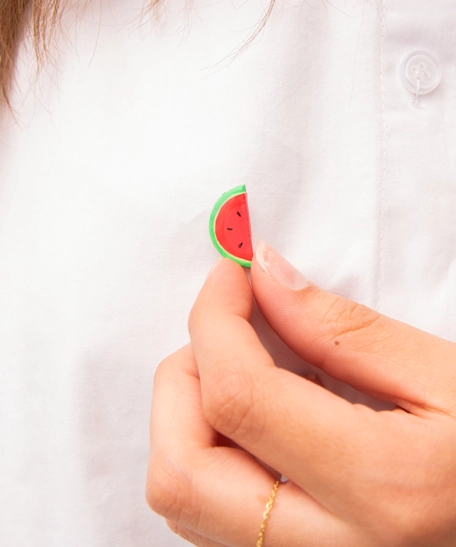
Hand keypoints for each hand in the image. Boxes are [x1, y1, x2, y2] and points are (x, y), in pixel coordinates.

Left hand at [147, 241, 455, 545]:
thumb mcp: (443, 376)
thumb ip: (341, 328)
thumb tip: (265, 277)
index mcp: (381, 488)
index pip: (239, 396)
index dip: (214, 320)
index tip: (229, 278)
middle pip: (180, 470)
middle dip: (182, 378)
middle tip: (227, 328)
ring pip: (183, 499)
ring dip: (186, 417)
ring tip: (244, 369)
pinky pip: (208, 513)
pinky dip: (208, 450)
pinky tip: (260, 417)